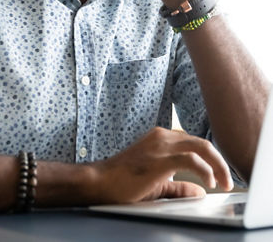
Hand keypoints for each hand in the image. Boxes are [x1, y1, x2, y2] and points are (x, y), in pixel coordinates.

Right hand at [89, 127, 233, 203]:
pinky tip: (209, 182)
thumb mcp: (156, 183)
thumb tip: (200, 191)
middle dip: (219, 161)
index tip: (219, 175)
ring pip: (201, 147)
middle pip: (202, 142)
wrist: (100, 181)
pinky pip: (191, 160)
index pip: (194, 143)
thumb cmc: (123, 181)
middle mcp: (162, 137)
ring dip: (217, 166)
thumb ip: (178, 186)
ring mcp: (161, 145)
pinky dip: (205, 170)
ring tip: (223, 182)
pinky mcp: (160, 159)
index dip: (211, 159)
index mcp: (161, 138)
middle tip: (227, 180)